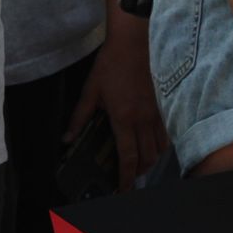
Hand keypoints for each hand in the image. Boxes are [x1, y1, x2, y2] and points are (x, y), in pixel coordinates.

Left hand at [64, 19, 166, 185]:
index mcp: (123, 118)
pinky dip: (159, 147)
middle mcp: (143, 120)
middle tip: (127, 177)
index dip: (125, 176)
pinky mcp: (162, 107)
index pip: (127, 156)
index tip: (122, 188)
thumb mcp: (90, 91)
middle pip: (146, 158)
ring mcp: (155, 114)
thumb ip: (79, 117)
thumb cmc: (111, 65)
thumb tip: (67, 137)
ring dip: (149, 161)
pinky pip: (165, 135)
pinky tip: (150, 146)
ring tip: (137, 164)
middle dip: (137, 172)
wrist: (133, 45)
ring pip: (158, 149)